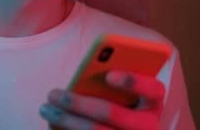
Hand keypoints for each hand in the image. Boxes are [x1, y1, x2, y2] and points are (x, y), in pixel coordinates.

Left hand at [39, 70, 164, 129]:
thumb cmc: (121, 103)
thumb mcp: (124, 93)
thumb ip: (110, 82)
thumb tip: (82, 80)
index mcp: (153, 102)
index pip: (152, 89)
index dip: (132, 81)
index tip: (108, 74)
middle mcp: (148, 126)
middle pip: (111, 113)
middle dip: (78, 103)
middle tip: (52, 93)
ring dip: (65, 120)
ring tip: (45, 109)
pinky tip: (52, 125)